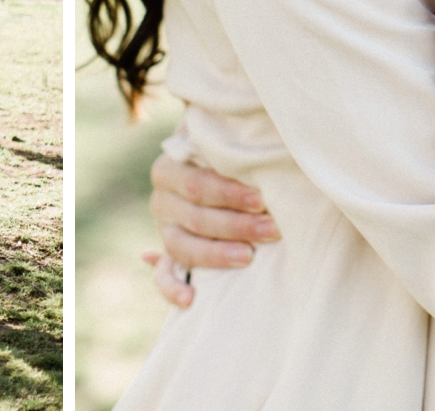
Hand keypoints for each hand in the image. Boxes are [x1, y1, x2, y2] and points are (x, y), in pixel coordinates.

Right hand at [148, 152, 280, 306]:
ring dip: (216, 254)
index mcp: (170, 167)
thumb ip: (234, 140)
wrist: (212, 170)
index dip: (229, 194)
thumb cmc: (230, 154)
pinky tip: (191, 300)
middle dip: (237, 225)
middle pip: (196, 217)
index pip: (197, 185)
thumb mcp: (226, 141)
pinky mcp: (168, 254)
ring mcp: (163, 229)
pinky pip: (163, 276)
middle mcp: (161, 199)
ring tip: (249, 257)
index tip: (262, 201)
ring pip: (182, 246)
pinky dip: (172, 289)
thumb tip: (261, 134)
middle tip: (272, 230)